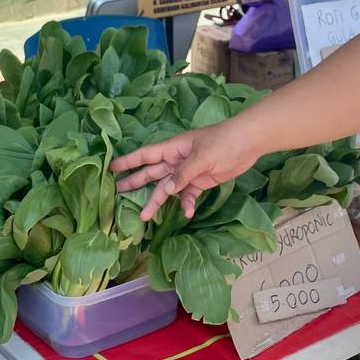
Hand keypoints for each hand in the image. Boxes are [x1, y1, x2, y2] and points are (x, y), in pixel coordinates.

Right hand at [110, 120, 262, 219]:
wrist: (248, 143)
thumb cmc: (223, 142)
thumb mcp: (202, 157)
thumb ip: (183, 175)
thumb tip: (165, 191)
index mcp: (173, 148)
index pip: (146, 155)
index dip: (128, 161)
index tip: (111, 169)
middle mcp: (177, 160)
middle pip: (152, 173)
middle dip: (136, 182)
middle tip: (118, 193)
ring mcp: (189, 171)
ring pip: (168, 188)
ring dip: (157, 201)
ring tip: (144, 217)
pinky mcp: (201, 181)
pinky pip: (188, 195)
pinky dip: (185, 204)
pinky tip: (186, 213)